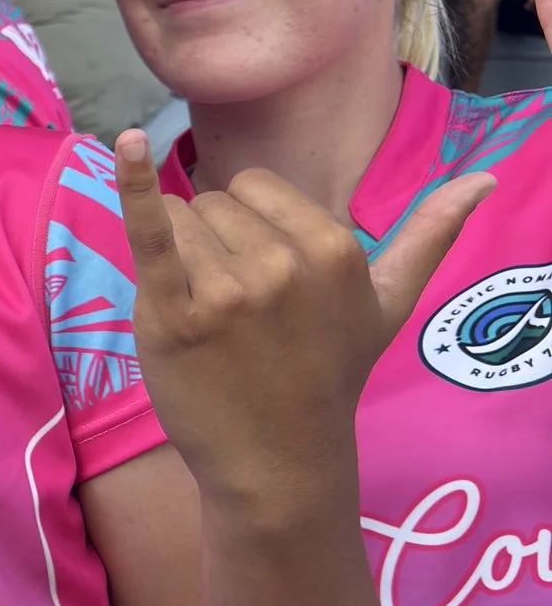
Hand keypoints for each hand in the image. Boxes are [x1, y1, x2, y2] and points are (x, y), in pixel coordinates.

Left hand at [114, 136, 492, 507]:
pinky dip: (132, 185)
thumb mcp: (389, 305)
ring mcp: (227, 289)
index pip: (254, 186)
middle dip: (216, 244)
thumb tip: (482, 181)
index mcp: (333, 247)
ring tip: (209, 317)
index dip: (250, 227)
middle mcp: (282, 263)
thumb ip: (429, 238)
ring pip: (177, 220)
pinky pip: (148, 233)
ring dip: (179, 260)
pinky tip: (123, 144)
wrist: (278, 460)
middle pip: (213, 202)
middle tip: (239, 310)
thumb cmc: (329, 375)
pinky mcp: (174, 314)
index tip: (267, 280)